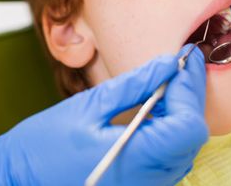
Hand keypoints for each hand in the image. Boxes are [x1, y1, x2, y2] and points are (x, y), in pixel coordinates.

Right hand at [0, 45, 207, 185]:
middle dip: (189, 96)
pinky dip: (169, 130)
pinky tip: (156, 109)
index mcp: (135, 162)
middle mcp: (148, 183)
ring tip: (168, 82)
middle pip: (191, 137)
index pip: (188, 124)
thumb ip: (134, 86)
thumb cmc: (38, 152)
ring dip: (181, 112)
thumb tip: (167, 64)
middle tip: (180, 64)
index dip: (191, 87)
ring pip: (183, 148)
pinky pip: (167, 159)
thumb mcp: (86, 108)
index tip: (188, 56)